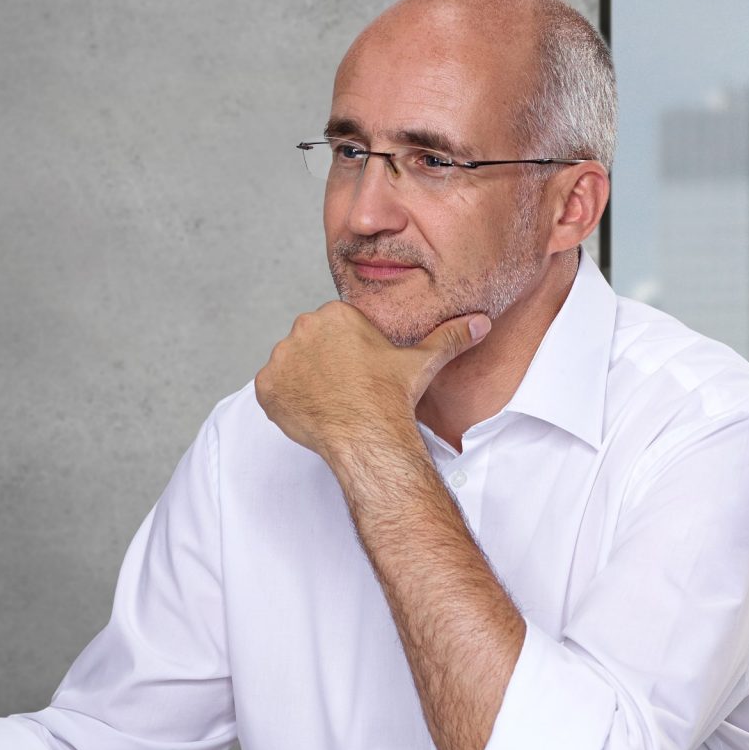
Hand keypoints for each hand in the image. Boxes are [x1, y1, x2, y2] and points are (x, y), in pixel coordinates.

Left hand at [254, 301, 488, 462]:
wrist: (368, 434)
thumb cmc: (393, 396)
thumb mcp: (424, 360)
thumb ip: (450, 337)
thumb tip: (481, 322)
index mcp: (335, 314)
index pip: (334, 330)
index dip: (347, 354)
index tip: (359, 374)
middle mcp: (302, 329)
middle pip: (309, 346)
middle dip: (323, 365)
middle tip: (345, 391)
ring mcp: (281, 359)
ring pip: (290, 368)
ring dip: (303, 382)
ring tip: (330, 402)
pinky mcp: (266, 388)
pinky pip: (272, 391)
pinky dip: (285, 401)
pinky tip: (311, 412)